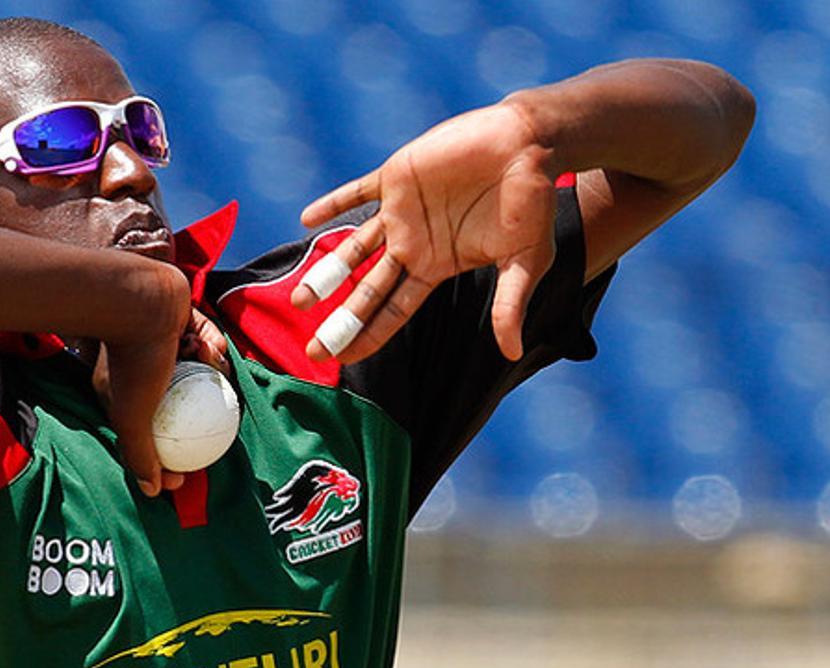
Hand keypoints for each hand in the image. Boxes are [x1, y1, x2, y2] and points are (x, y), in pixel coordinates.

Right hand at [92, 306, 227, 496]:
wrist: (138, 300)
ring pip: (199, 371)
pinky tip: (212, 347)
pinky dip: (210, 344)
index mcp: (124, 392)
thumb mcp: (133, 416)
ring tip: (207, 365)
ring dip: (206, 370)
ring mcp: (164, 344)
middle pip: (181, 402)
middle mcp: (144, 369)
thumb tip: (153, 492)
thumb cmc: (131, 358)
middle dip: (199, 412)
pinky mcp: (182, 320)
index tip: (185, 472)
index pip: (151, 431)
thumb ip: (140, 454)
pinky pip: (206, 340)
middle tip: (218, 426)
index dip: (169, 454)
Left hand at [292, 103, 558, 362]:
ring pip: (354, 248)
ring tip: (298, 299)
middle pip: (367, 291)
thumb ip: (509, 304)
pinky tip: (307, 219)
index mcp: (436, 266)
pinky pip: (357, 192)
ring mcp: (401, 212)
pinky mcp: (397, 176)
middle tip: (314, 349)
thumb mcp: (524, 260)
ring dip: (326, 272)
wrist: (528, 145)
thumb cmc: (531, 202)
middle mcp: (412, 244)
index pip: (394, 311)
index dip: (369, 335)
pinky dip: (333, 204)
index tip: (343, 359)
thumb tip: (512, 353)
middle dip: (341, 321)